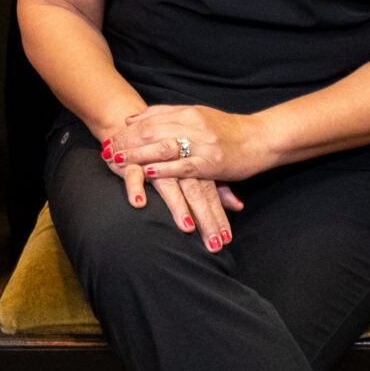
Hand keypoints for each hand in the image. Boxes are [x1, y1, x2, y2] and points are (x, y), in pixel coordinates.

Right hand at [98, 131, 244, 250]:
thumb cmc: (169, 149)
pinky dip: (136, 188)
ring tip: (188, 229)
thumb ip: (217, 186)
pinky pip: (134, 175)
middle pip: (196, 192)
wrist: (133, 125)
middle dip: (206, 219)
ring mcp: (155, 160)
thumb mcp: (195, 166)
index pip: (211, 193)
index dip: (218, 216)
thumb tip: (238, 206)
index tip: (226, 240)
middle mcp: (178, 162)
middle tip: (213, 245)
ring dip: (179, 208)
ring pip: (170, 186)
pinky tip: (139, 204)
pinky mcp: (131, 160)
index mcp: (196, 162)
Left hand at [110, 104, 273, 185]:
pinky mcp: (210, 163)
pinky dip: (161, 169)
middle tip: (105, 150)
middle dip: (126, 142)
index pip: (149, 119)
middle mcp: (192, 125)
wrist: (259, 139)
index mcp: (188, 112)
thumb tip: (133, 118)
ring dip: (137, 154)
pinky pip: (181, 166)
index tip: (108, 136)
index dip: (126, 129)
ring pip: (162, 147)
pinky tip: (145, 171)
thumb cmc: (227, 130)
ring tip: (117, 161)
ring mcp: (201, 144)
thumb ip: (166, 115)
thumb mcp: (197, 115)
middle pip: (151, 131)